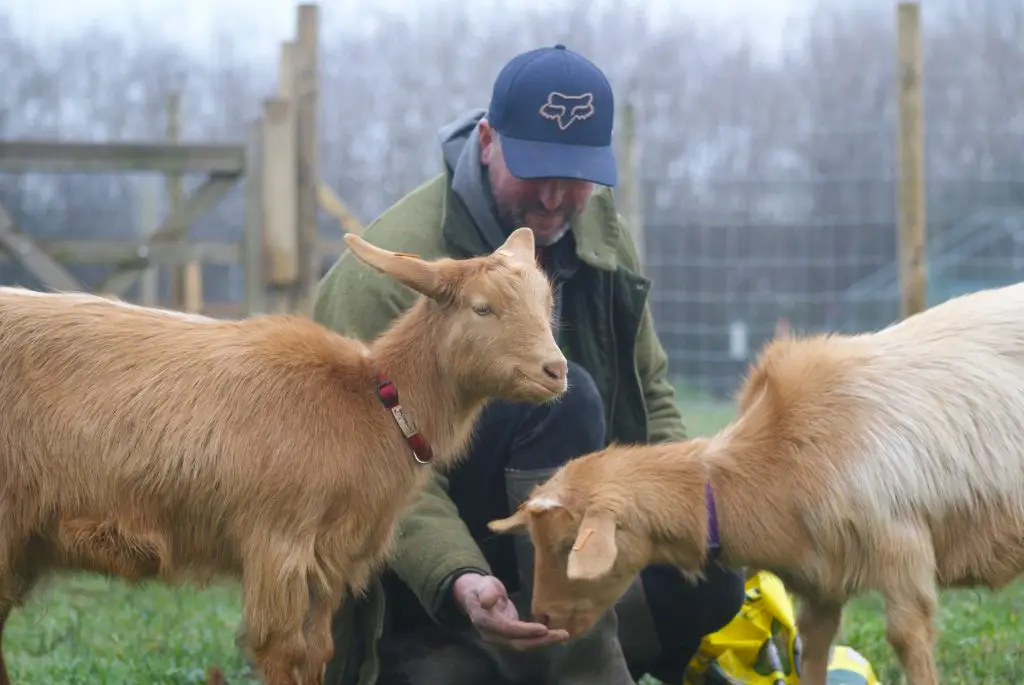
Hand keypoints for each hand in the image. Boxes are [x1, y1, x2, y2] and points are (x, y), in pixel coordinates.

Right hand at [451, 573, 568, 649]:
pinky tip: (554, 634)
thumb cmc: (481, 588)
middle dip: (541, 641)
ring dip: (543, 641)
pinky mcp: (509, 637)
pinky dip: (540, 639)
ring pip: (524, 644)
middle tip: (562, 635)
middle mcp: (493, 635)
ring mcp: (501, 638)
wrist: (475, 596)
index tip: (543, 629)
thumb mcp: (483, 585)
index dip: (525, 631)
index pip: (508, 629)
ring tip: (562, 635)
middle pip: (518, 642)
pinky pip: (525, 640)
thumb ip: (486, 592)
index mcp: (485, 622)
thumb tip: (488, 601)